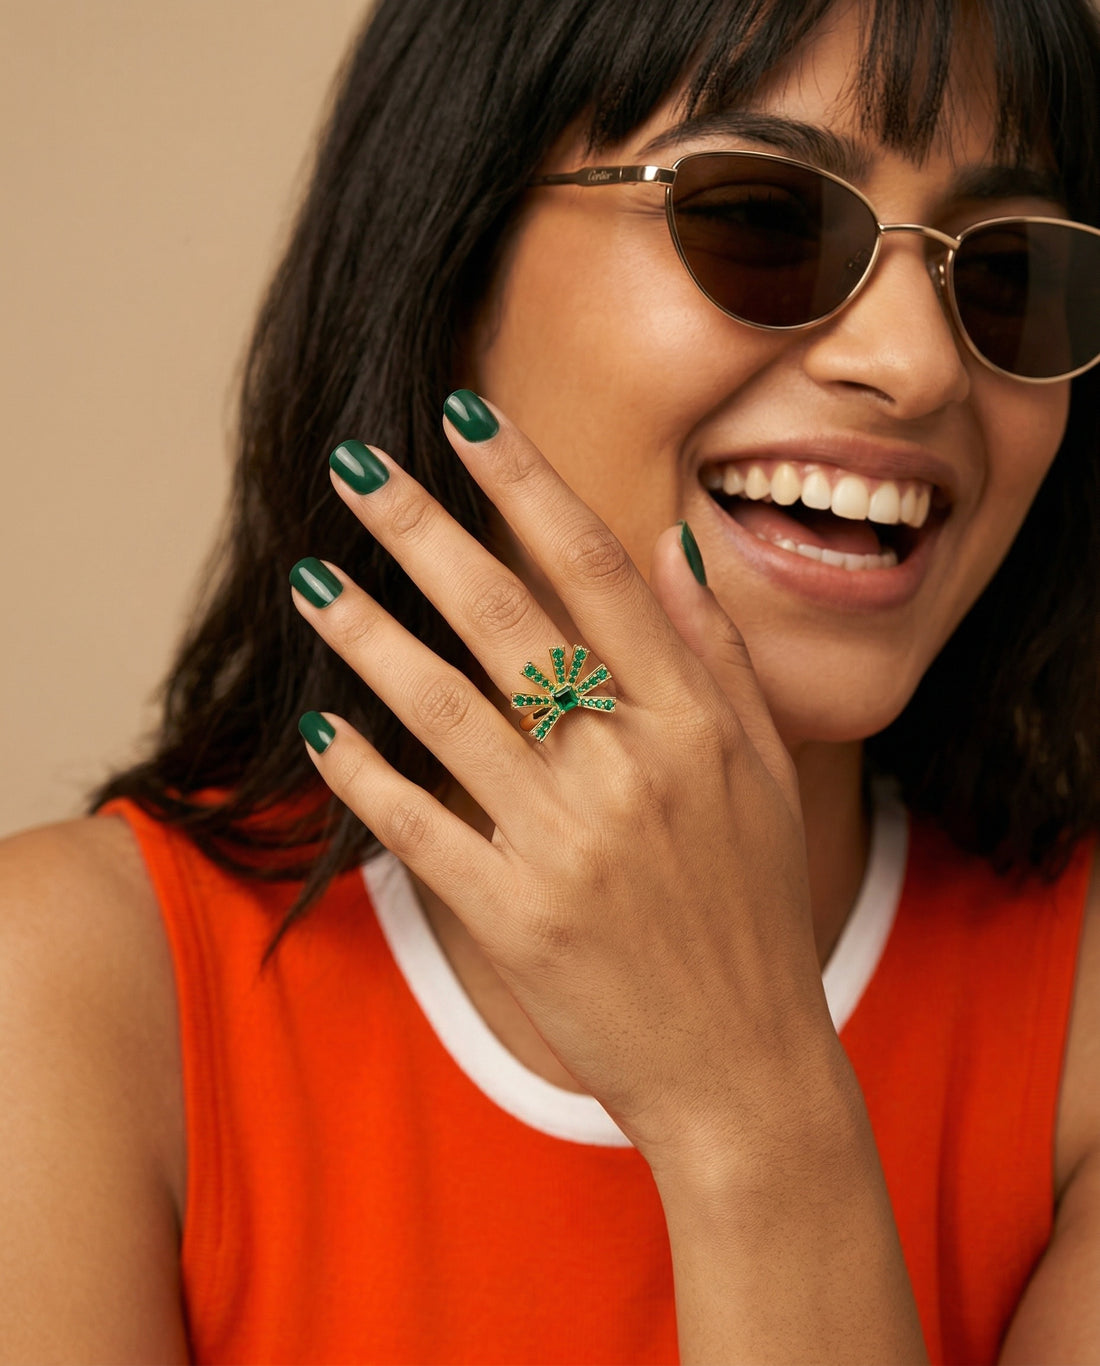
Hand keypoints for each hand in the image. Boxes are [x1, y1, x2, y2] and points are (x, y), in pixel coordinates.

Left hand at [291, 397, 839, 1173]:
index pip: (598, 570)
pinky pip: (421, 828)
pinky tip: (322, 728)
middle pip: (507, 619)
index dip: (527, 484)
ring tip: (310, 578)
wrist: (741, 1064)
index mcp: (693, 722)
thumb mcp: (764, 770)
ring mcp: (569, 846)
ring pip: (446, 711)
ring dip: (369, 636)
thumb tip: (669, 544)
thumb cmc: (753, 908)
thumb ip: (717, 654)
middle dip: (423, 530)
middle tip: (356, 464)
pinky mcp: (515, 919)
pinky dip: (365, 776)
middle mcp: (630, 769)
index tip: (467, 419)